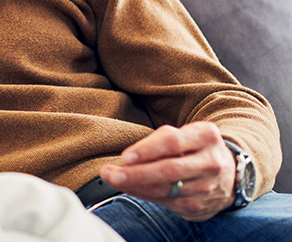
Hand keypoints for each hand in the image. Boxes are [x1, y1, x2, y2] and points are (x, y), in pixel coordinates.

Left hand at [99, 122, 234, 220]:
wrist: (229, 174)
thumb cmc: (194, 148)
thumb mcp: (183, 134)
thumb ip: (158, 141)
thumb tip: (129, 159)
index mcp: (206, 136)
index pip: (173, 142)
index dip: (147, 150)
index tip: (125, 157)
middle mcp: (211, 162)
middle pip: (169, 170)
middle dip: (136, 174)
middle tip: (110, 173)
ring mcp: (209, 187)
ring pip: (166, 189)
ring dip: (135, 186)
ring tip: (114, 179)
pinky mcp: (201, 206)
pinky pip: (167, 202)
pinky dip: (144, 195)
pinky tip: (130, 188)